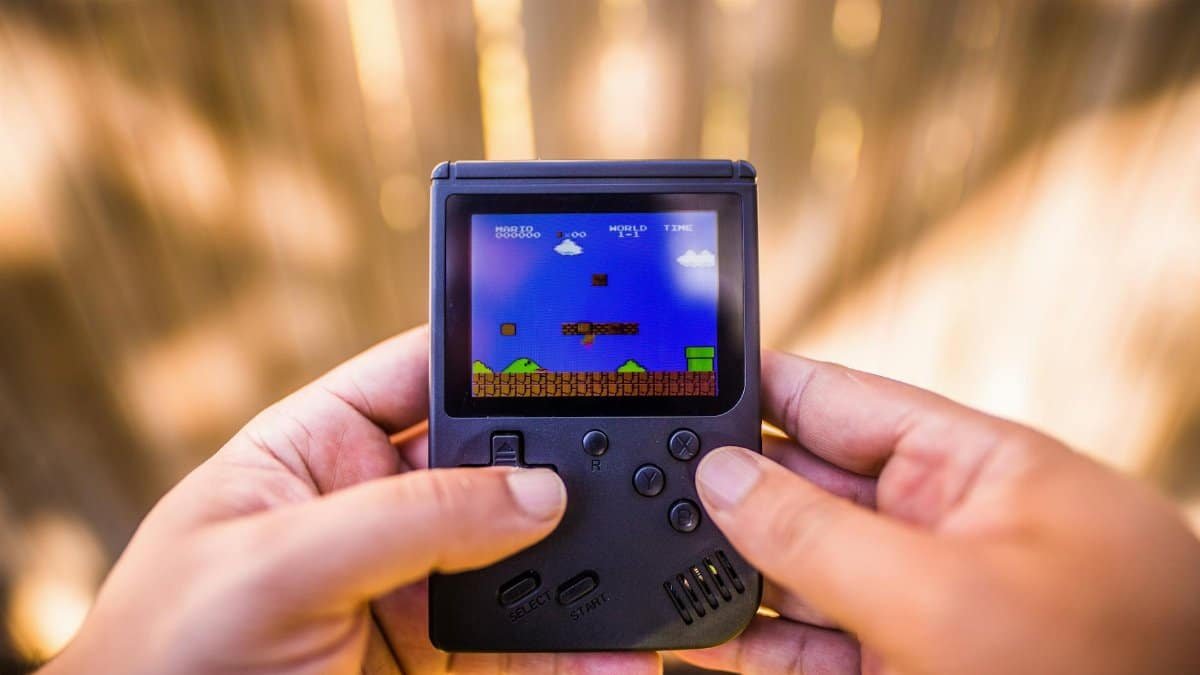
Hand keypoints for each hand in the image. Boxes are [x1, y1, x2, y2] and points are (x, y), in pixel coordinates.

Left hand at [43, 326, 658, 674]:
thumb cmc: (166, 651)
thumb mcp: (276, 561)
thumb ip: (407, 517)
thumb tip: (534, 492)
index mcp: (321, 449)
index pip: (424, 375)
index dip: (497, 356)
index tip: (577, 351)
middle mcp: (375, 510)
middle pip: (493, 467)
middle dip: (561, 473)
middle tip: (634, 470)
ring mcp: (411, 587)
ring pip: (521, 562)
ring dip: (583, 568)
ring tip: (643, 572)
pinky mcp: (437, 659)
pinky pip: (523, 647)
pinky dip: (576, 652)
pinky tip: (616, 653)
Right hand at [678, 351, 1199, 674]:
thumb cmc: (1105, 671)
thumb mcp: (943, 596)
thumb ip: (817, 533)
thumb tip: (722, 478)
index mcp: (965, 466)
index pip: (835, 398)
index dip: (751, 384)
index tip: (673, 377)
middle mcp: (933, 526)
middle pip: (798, 487)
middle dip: (722, 490)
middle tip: (641, 488)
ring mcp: (912, 604)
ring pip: (789, 572)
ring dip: (721, 571)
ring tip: (649, 562)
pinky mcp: (893, 668)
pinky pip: (799, 644)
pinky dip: (742, 640)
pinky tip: (686, 628)